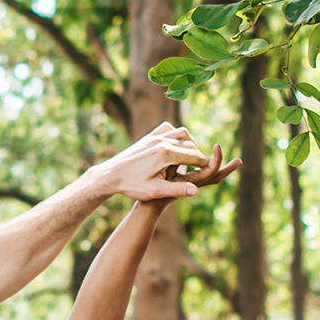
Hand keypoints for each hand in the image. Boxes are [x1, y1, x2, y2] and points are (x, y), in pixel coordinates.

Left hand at [95, 124, 239, 202]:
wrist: (110, 175)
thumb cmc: (131, 185)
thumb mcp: (155, 191)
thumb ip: (177, 189)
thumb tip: (197, 191)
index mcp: (166, 154)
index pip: (194, 156)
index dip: (204, 164)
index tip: (209, 171)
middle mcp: (162, 141)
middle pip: (190, 144)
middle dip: (197, 155)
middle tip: (200, 167)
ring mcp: (155, 136)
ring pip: (181, 133)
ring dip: (189, 143)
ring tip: (190, 157)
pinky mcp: (149, 136)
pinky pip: (168, 128)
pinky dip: (176, 135)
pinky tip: (175, 146)